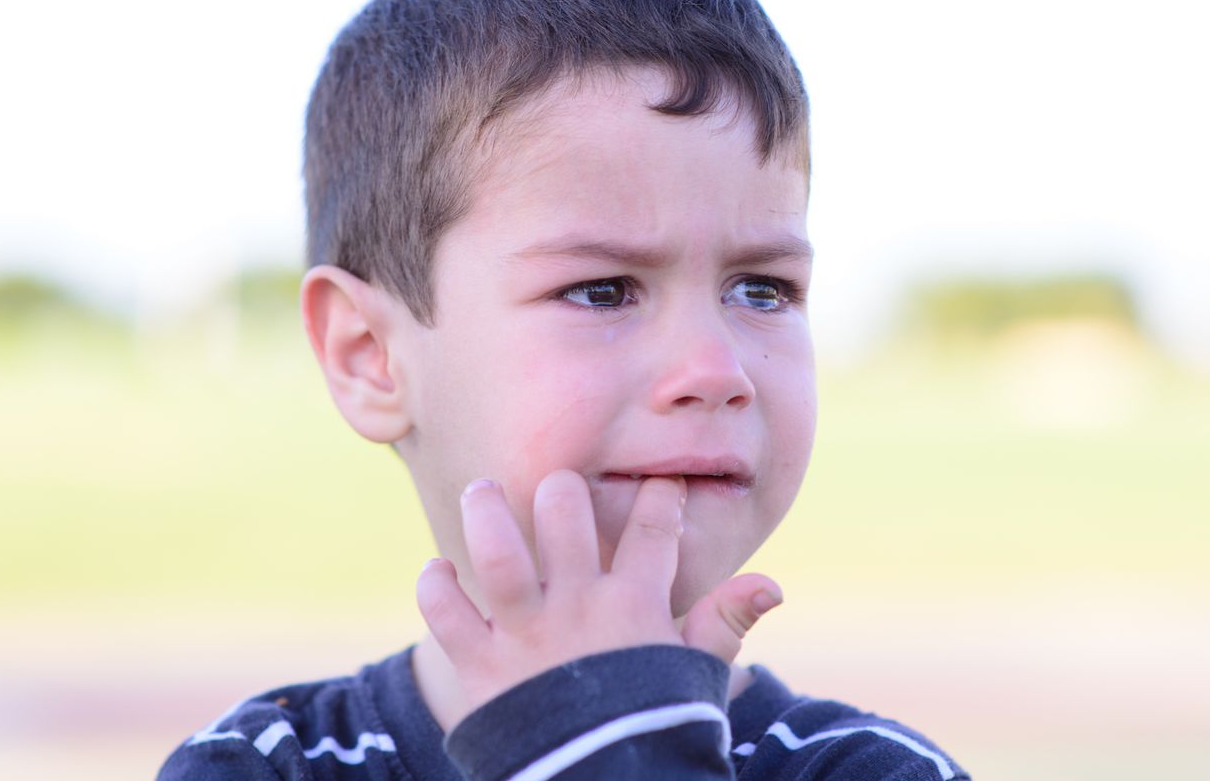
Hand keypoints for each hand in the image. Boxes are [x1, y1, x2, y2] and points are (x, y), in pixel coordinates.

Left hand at [416, 469, 782, 712]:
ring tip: (481, 490)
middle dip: (562, 490)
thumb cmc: (655, 726)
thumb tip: (773, 583)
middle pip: (566, 518)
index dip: (660, 497)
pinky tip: (438, 569)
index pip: (653, 530)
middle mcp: (578, 609)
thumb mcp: (698, 674)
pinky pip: (448, 616)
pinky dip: (436, 588)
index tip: (658, 483)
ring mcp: (527, 637)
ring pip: (499, 554)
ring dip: (486, 514)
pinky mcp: (483, 669)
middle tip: (557, 485)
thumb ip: (726, 622)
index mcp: (635, 607)